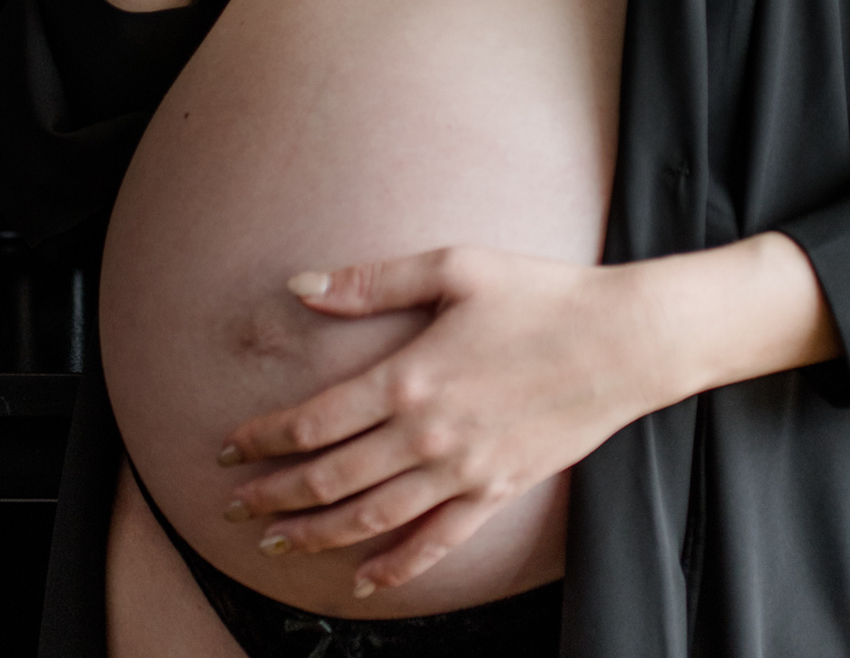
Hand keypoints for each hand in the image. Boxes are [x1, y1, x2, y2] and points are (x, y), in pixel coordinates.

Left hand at [217, 248, 658, 597]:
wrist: (623, 339)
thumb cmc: (539, 292)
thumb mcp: (454, 267)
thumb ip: (373, 281)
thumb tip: (301, 284)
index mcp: (408, 375)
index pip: (314, 422)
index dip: (264, 439)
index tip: (227, 446)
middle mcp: (427, 434)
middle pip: (332, 479)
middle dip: (275, 496)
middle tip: (232, 506)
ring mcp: (463, 471)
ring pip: (373, 519)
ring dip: (318, 535)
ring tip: (278, 543)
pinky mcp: (498, 491)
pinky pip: (437, 543)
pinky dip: (396, 567)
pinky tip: (365, 581)